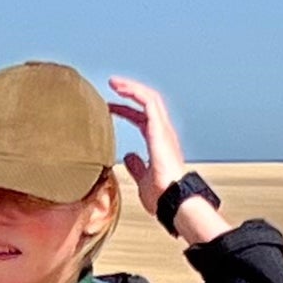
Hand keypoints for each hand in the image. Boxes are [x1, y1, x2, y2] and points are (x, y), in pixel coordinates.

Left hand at [107, 77, 186, 214]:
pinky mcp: (160, 129)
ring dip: (131, 88)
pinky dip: (135, 92)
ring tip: (114, 82)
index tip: (109, 108)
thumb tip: (129, 157)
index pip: (142, 119)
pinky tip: (121, 89)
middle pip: (147, 104)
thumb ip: (137, 167)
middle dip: (129, 93)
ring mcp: (164, 129)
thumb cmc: (163, 195)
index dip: (126, 111)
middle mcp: (164, 133)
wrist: (173, 200)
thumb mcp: (143, 180)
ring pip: (149, 98)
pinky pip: (149, 102)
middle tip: (112, 86)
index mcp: (159, 143)